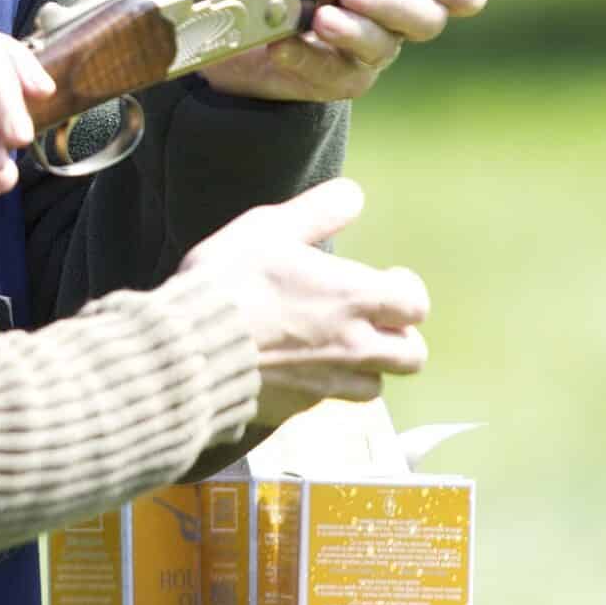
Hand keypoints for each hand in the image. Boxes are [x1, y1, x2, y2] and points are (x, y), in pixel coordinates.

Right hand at [172, 178, 430, 426]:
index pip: (415, 304)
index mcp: (353, 298)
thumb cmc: (229, 281)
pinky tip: (292, 369)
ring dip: (364, 368)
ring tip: (336, 349)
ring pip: (373, 386)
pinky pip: (325, 402)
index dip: (406, 292)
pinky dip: (319, 387)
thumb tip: (353, 194)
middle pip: (411, 356)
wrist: (189, 348)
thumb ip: (318, 211)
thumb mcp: (268, 228)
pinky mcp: (295, 409)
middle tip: (370, 321)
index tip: (387, 282)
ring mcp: (326, 383)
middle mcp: (352, 346)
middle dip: (399, 337)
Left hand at [199, 0, 490, 102]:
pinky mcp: (333, 81)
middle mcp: (397, 22)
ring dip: (351, 30)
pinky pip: (331, 74)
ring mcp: (368, 55)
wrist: (230, 20)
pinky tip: (283, 42)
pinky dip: (305, 56)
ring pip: (380, 48)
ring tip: (321, 15)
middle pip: (425, 21)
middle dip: (395, 3)